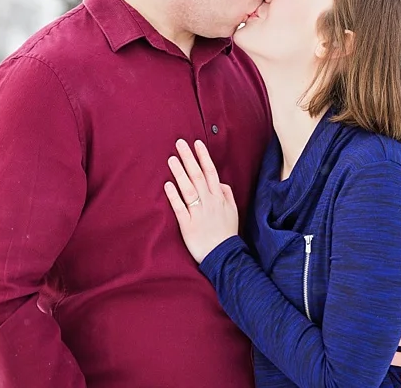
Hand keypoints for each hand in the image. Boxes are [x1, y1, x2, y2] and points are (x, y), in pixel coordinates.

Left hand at [164, 139, 238, 263]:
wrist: (225, 256)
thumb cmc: (227, 233)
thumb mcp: (233, 211)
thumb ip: (227, 194)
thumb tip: (220, 182)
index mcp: (219, 197)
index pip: (210, 172)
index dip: (203, 157)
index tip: (197, 143)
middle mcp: (209, 202)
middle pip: (198, 176)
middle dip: (189, 158)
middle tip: (180, 143)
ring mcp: (198, 213)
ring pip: (188, 189)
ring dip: (180, 173)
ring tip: (172, 159)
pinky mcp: (188, 225)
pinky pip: (180, 208)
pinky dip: (174, 196)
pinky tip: (168, 184)